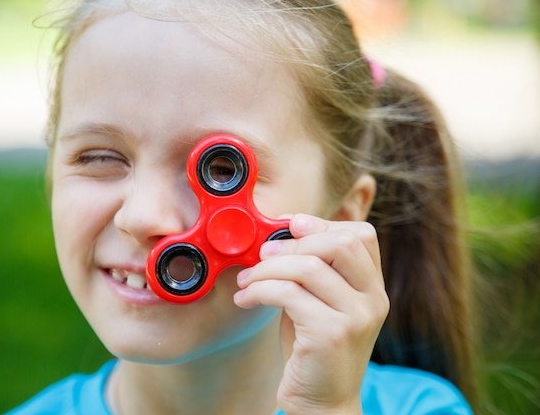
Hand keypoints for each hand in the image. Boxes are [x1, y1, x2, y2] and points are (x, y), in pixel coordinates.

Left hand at [234, 214, 389, 414]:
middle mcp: (373, 299)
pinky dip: (259, 290)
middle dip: (293, 244)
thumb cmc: (312, 349)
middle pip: (340, 242)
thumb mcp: (317, 302)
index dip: (322, 223)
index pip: (361, 235)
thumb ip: (308, 271)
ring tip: (247, 282)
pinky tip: (246, 299)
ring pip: (309, 267)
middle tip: (262, 256)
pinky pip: (289, 294)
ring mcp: (357, 317)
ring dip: (267, 269)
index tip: (289, 226)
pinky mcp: (332, 334)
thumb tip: (276, 237)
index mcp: (372, 288)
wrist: (322, 404)